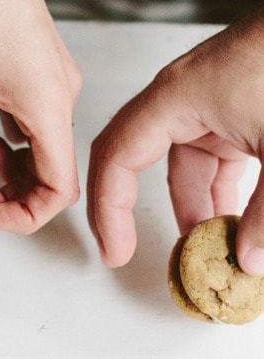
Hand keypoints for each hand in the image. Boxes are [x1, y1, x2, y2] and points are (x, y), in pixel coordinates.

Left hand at [0, 0, 80, 233]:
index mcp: (50, 108)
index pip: (60, 190)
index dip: (26, 215)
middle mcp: (62, 99)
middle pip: (53, 173)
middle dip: (13, 194)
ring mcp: (54, 85)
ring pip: (43, 150)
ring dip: (11, 167)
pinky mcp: (40, 72)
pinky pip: (35, 124)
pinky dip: (11, 142)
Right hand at [87, 12, 263, 270]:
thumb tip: (252, 261)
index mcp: (174, 98)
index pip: (116, 158)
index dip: (109, 210)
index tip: (116, 250)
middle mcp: (184, 99)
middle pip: (148, 165)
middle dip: (155, 215)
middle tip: (159, 258)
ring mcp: (213, 103)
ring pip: (190, 168)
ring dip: (202, 209)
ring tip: (215, 250)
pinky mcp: (240, 109)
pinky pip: (219, 159)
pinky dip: (226, 192)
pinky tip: (242, 221)